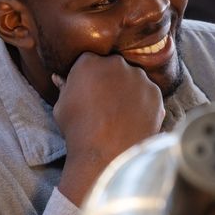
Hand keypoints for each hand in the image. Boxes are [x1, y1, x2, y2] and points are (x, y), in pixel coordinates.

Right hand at [52, 52, 165, 205]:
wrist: (106, 154)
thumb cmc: (78, 130)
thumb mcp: (62, 107)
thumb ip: (64, 88)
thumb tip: (59, 78)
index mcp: (89, 61)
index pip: (90, 61)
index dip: (89, 77)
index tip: (89, 91)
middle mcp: (116, 63)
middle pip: (113, 66)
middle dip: (110, 80)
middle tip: (106, 103)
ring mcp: (138, 77)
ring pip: (133, 79)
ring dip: (128, 90)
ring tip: (121, 114)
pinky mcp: (155, 92)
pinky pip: (148, 93)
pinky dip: (143, 103)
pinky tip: (133, 119)